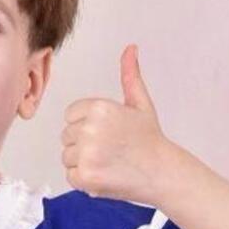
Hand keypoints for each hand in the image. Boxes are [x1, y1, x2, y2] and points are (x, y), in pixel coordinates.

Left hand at [60, 45, 173, 204]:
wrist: (161, 172)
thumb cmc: (150, 140)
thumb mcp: (140, 103)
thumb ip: (130, 76)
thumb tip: (130, 49)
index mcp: (99, 108)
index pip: (70, 115)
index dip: (86, 125)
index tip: (105, 133)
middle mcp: (90, 129)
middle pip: (67, 136)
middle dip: (83, 144)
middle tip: (109, 149)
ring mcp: (87, 154)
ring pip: (67, 157)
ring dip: (83, 162)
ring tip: (107, 162)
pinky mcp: (86, 176)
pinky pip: (71, 176)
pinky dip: (84, 180)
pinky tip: (104, 174)